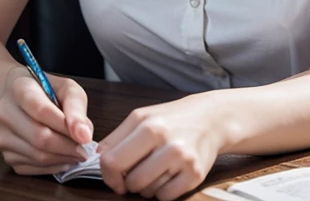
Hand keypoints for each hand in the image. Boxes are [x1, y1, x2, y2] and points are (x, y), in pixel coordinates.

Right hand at [0, 65, 93, 174]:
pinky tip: (63, 158)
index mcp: (19, 88)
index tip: (84, 136)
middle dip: (68, 146)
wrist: (23, 98)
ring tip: (77, 152)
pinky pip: (31, 168)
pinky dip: (53, 167)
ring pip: (36, 156)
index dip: (65, 125)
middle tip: (85, 149)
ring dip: (63, 158)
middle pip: (39, 137)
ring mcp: (2, 136)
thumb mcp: (67, 88)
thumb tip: (84, 136)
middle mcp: (4, 113)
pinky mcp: (5, 155)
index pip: (40, 110)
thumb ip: (76, 108)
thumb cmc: (49, 90)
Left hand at [98, 93, 222, 199]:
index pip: (112, 162)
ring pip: (147, 192)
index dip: (108, 174)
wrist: (210, 118)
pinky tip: (169, 174)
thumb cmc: (171, 118)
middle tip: (138, 169)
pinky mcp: (195, 176)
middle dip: (129, 181)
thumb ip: (116, 137)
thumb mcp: (141, 117)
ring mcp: (183, 160)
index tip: (114, 174)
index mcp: (149, 126)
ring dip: (147, 185)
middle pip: (130, 181)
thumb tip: (99, 158)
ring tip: (156, 168)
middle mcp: (167, 142)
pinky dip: (163, 191)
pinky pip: (165, 197)